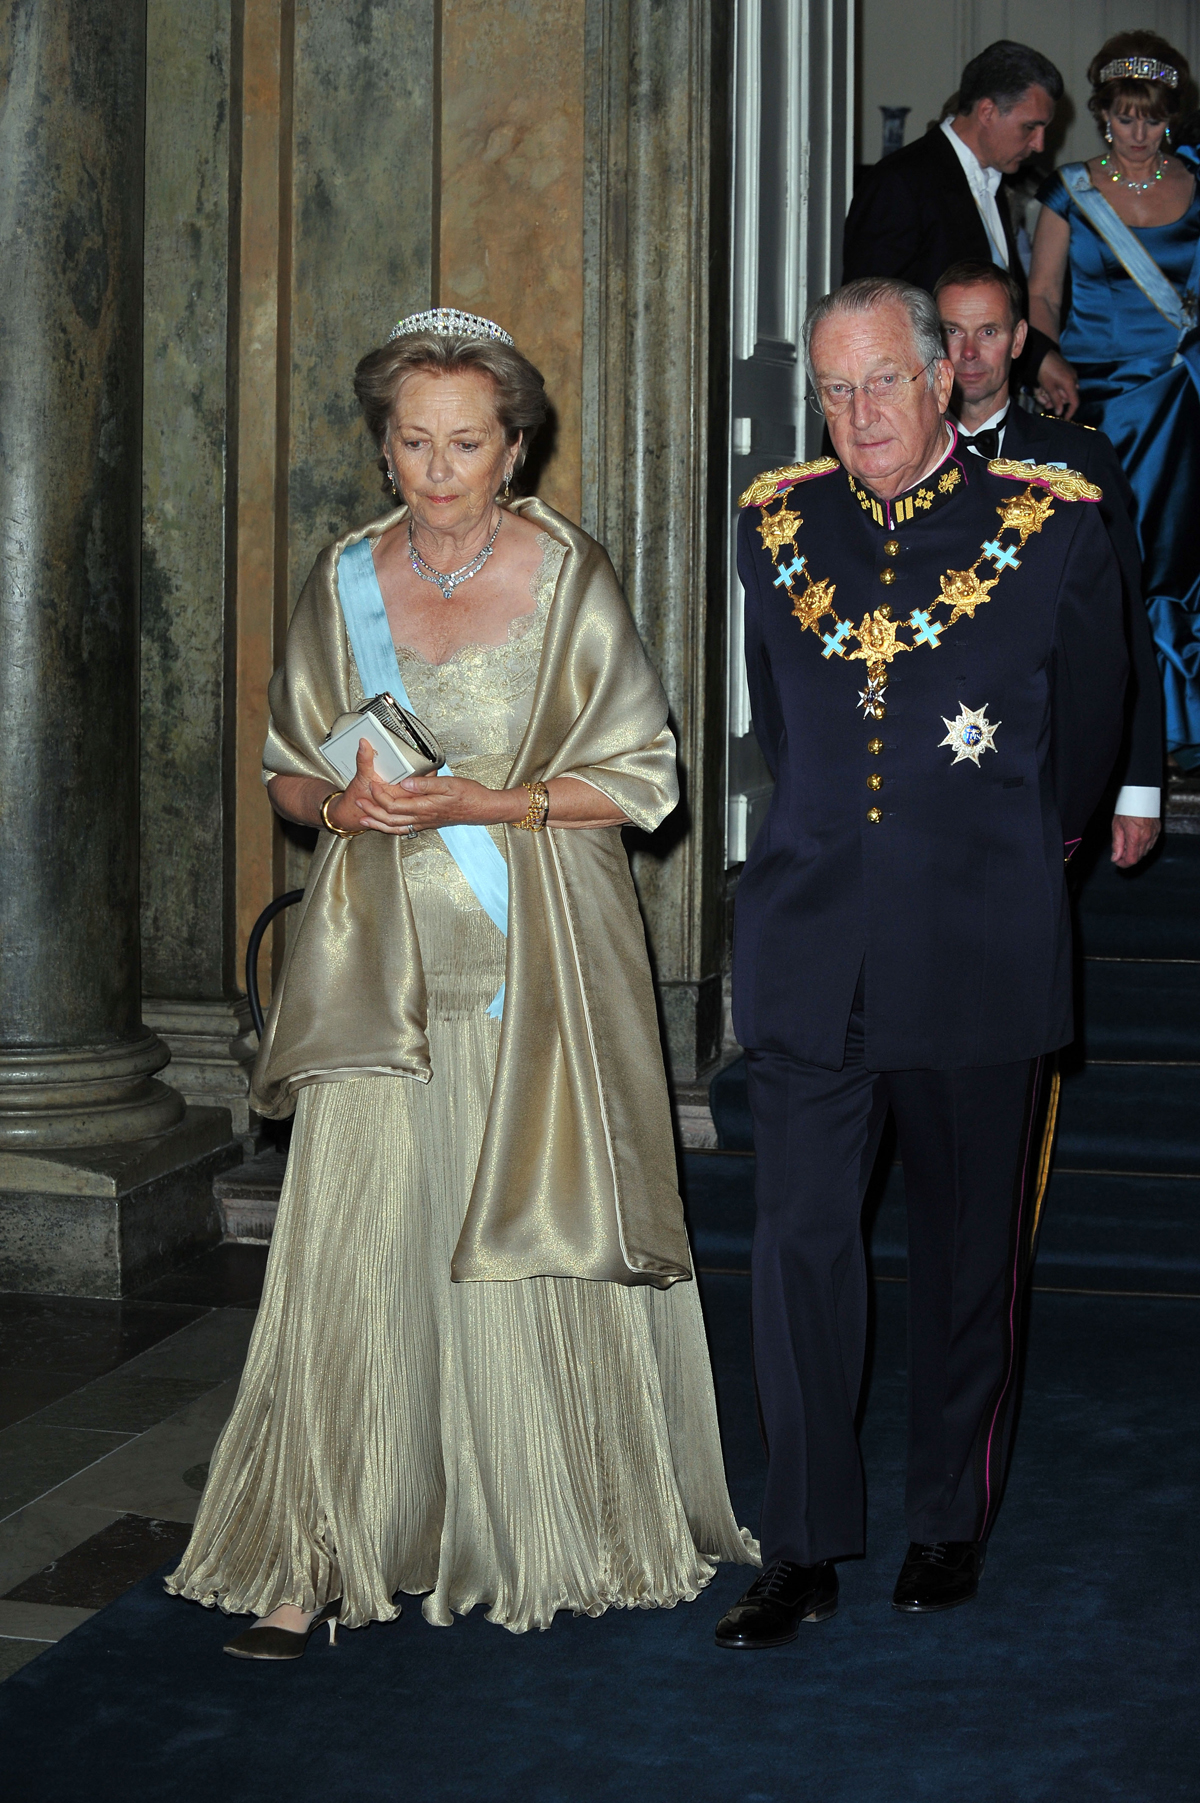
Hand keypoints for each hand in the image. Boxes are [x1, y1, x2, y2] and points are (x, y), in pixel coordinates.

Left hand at [329, 739, 518, 835]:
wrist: (484, 809)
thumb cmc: (470, 795)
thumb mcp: (450, 784)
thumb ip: (426, 785)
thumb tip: (405, 784)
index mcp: (426, 806)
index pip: (395, 804)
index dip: (380, 795)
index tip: (371, 783)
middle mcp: (423, 818)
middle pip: (391, 818)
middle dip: (372, 810)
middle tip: (359, 801)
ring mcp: (425, 822)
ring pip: (396, 827)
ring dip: (378, 822)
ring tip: (364, 817)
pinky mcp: (429, 823)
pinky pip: (405, 829)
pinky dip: (392, 828)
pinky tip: (385, 825)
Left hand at [1034, 349, 1079, 418]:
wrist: (1041, 353)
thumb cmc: (1044, 370)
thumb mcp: (1049, 388)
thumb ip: (1056, 400)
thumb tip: (1060, 412)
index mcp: (1071, 383)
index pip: (1075, 402)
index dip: (1070, 411)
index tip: (1065, 418)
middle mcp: (1073, 379)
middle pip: (1067, 397)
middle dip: (1056, 401)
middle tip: (1045, 404)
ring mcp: (1070, 374)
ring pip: (1062, 391)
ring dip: (1052, 395)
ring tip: (1040, 394)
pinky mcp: (1065, 371)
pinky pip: (1061, 383)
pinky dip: (1053, 388)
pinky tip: (1043, 387)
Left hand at [1111, 813, 1159, 868]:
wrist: (1140, 797)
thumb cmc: (1126, 810)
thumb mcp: (1117, 827)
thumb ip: (1117, 844)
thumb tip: (1115, 858)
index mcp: (1135, 838)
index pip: (1131, 860)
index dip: (1123, 864)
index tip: (1117, 862)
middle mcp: (1147, 838)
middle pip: (1139, 857)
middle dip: (1128, 857)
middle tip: (1120, 851)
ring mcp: (1154, 835)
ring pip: (1145, 851)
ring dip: (1136, 851)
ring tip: (1127, 842)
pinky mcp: (1158, 831)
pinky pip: (1151, 844)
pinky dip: (1143, 845)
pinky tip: (1136, 838)